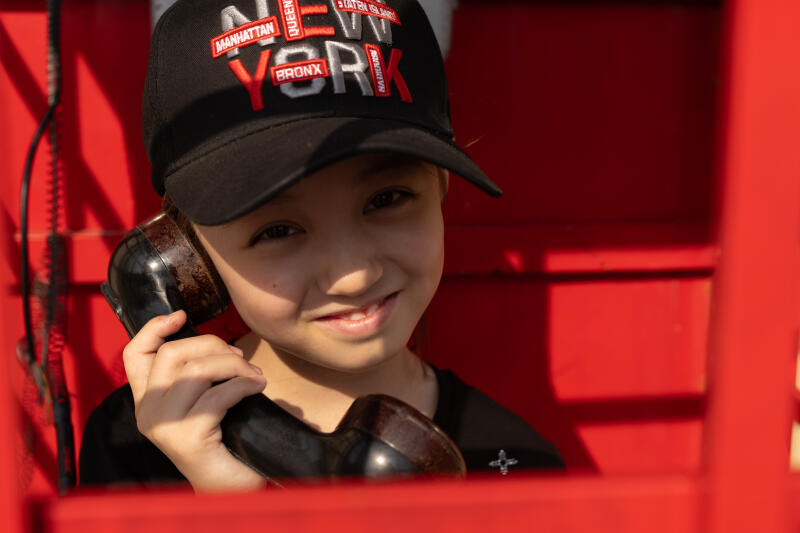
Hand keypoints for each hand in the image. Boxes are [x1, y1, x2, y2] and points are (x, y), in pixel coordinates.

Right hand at [123, 310, 266, 491]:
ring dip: (233, 365)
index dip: (155, 328)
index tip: (182, 315)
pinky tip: (257, 388)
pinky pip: (218, 395)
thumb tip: (220, 344)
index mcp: (146, 402)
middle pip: (172, 354)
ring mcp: (164, 426)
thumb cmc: (223, 443)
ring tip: (253, 375)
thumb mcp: (203, 403)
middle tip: (241, 359)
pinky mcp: (187, 437)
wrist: (232, 490)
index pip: (134, 355)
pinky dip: (242, 385)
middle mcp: (147, 413)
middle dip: (213, 345)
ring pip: (195, 370)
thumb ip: (196, 377)